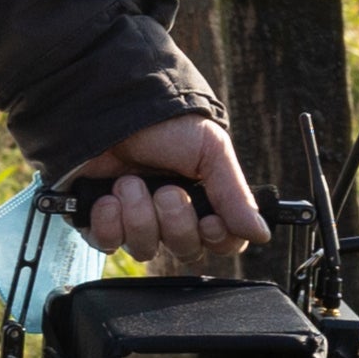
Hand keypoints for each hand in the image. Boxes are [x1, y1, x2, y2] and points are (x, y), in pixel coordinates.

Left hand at [64, 114, 267, 272]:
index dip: (219, 239)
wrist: (113, 106)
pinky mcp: (97, 220)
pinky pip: (107, 243)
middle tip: (166, 191)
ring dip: (138, 217)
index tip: (211, 221)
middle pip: (184, 250)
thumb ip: (235, 195)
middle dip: (175, 221)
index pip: (222, 243)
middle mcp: (168, 216)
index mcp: (202, 201)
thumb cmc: (165, 125)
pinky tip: (107, 199)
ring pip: (145, 249)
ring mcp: (132, 220)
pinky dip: (108, 224)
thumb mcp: (211, 151)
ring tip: (128, 183)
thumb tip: (261, 233)